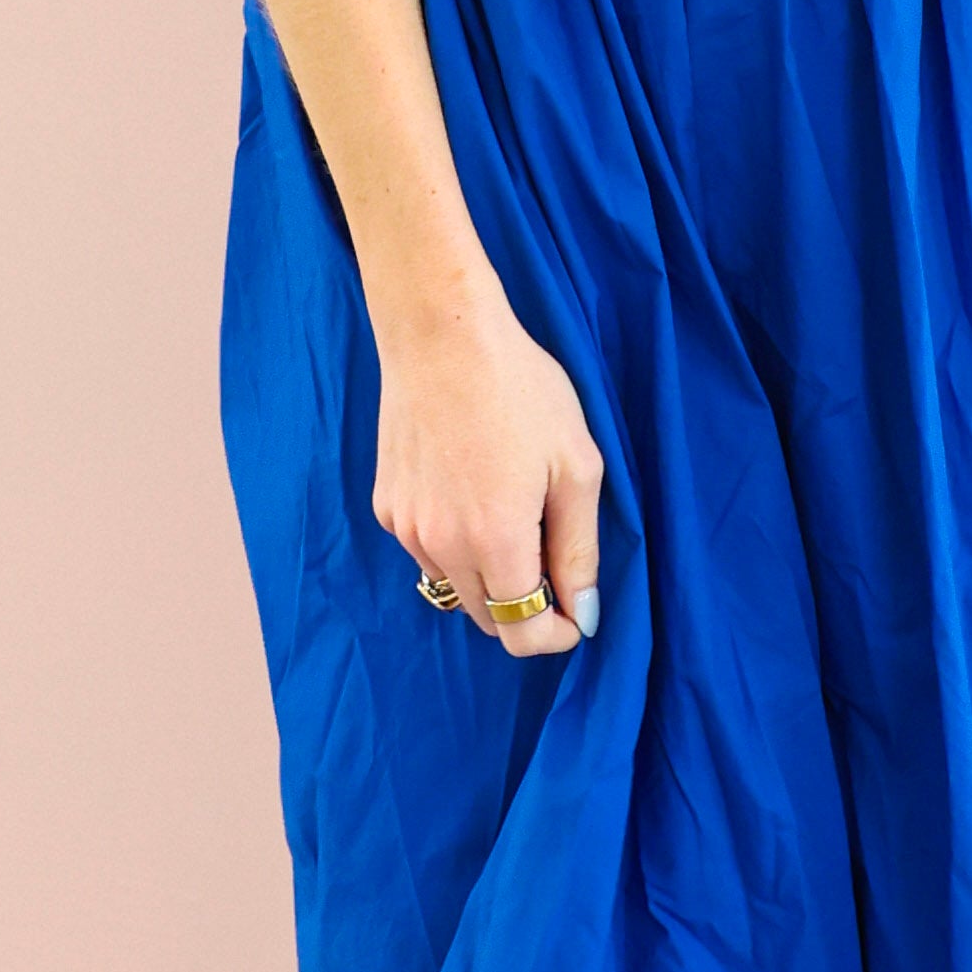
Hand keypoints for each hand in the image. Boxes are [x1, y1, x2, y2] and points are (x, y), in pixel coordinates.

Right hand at [373, 270, 604, 661]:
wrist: (442, 334)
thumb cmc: (520, 390)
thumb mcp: (576, 466)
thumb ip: (580, 550)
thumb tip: (584, 614)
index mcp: (495, 541)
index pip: (522, 636)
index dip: (557, 634)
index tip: (576, 611)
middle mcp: (442, 547)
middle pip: (488, 619)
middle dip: (526, 603)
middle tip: (551, 544)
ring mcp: (407, 529)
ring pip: (457, 587)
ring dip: (490, 572)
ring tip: (511, 504)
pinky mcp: (386, 508)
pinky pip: (429, 551)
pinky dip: (456, 542)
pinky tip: (472, 486)